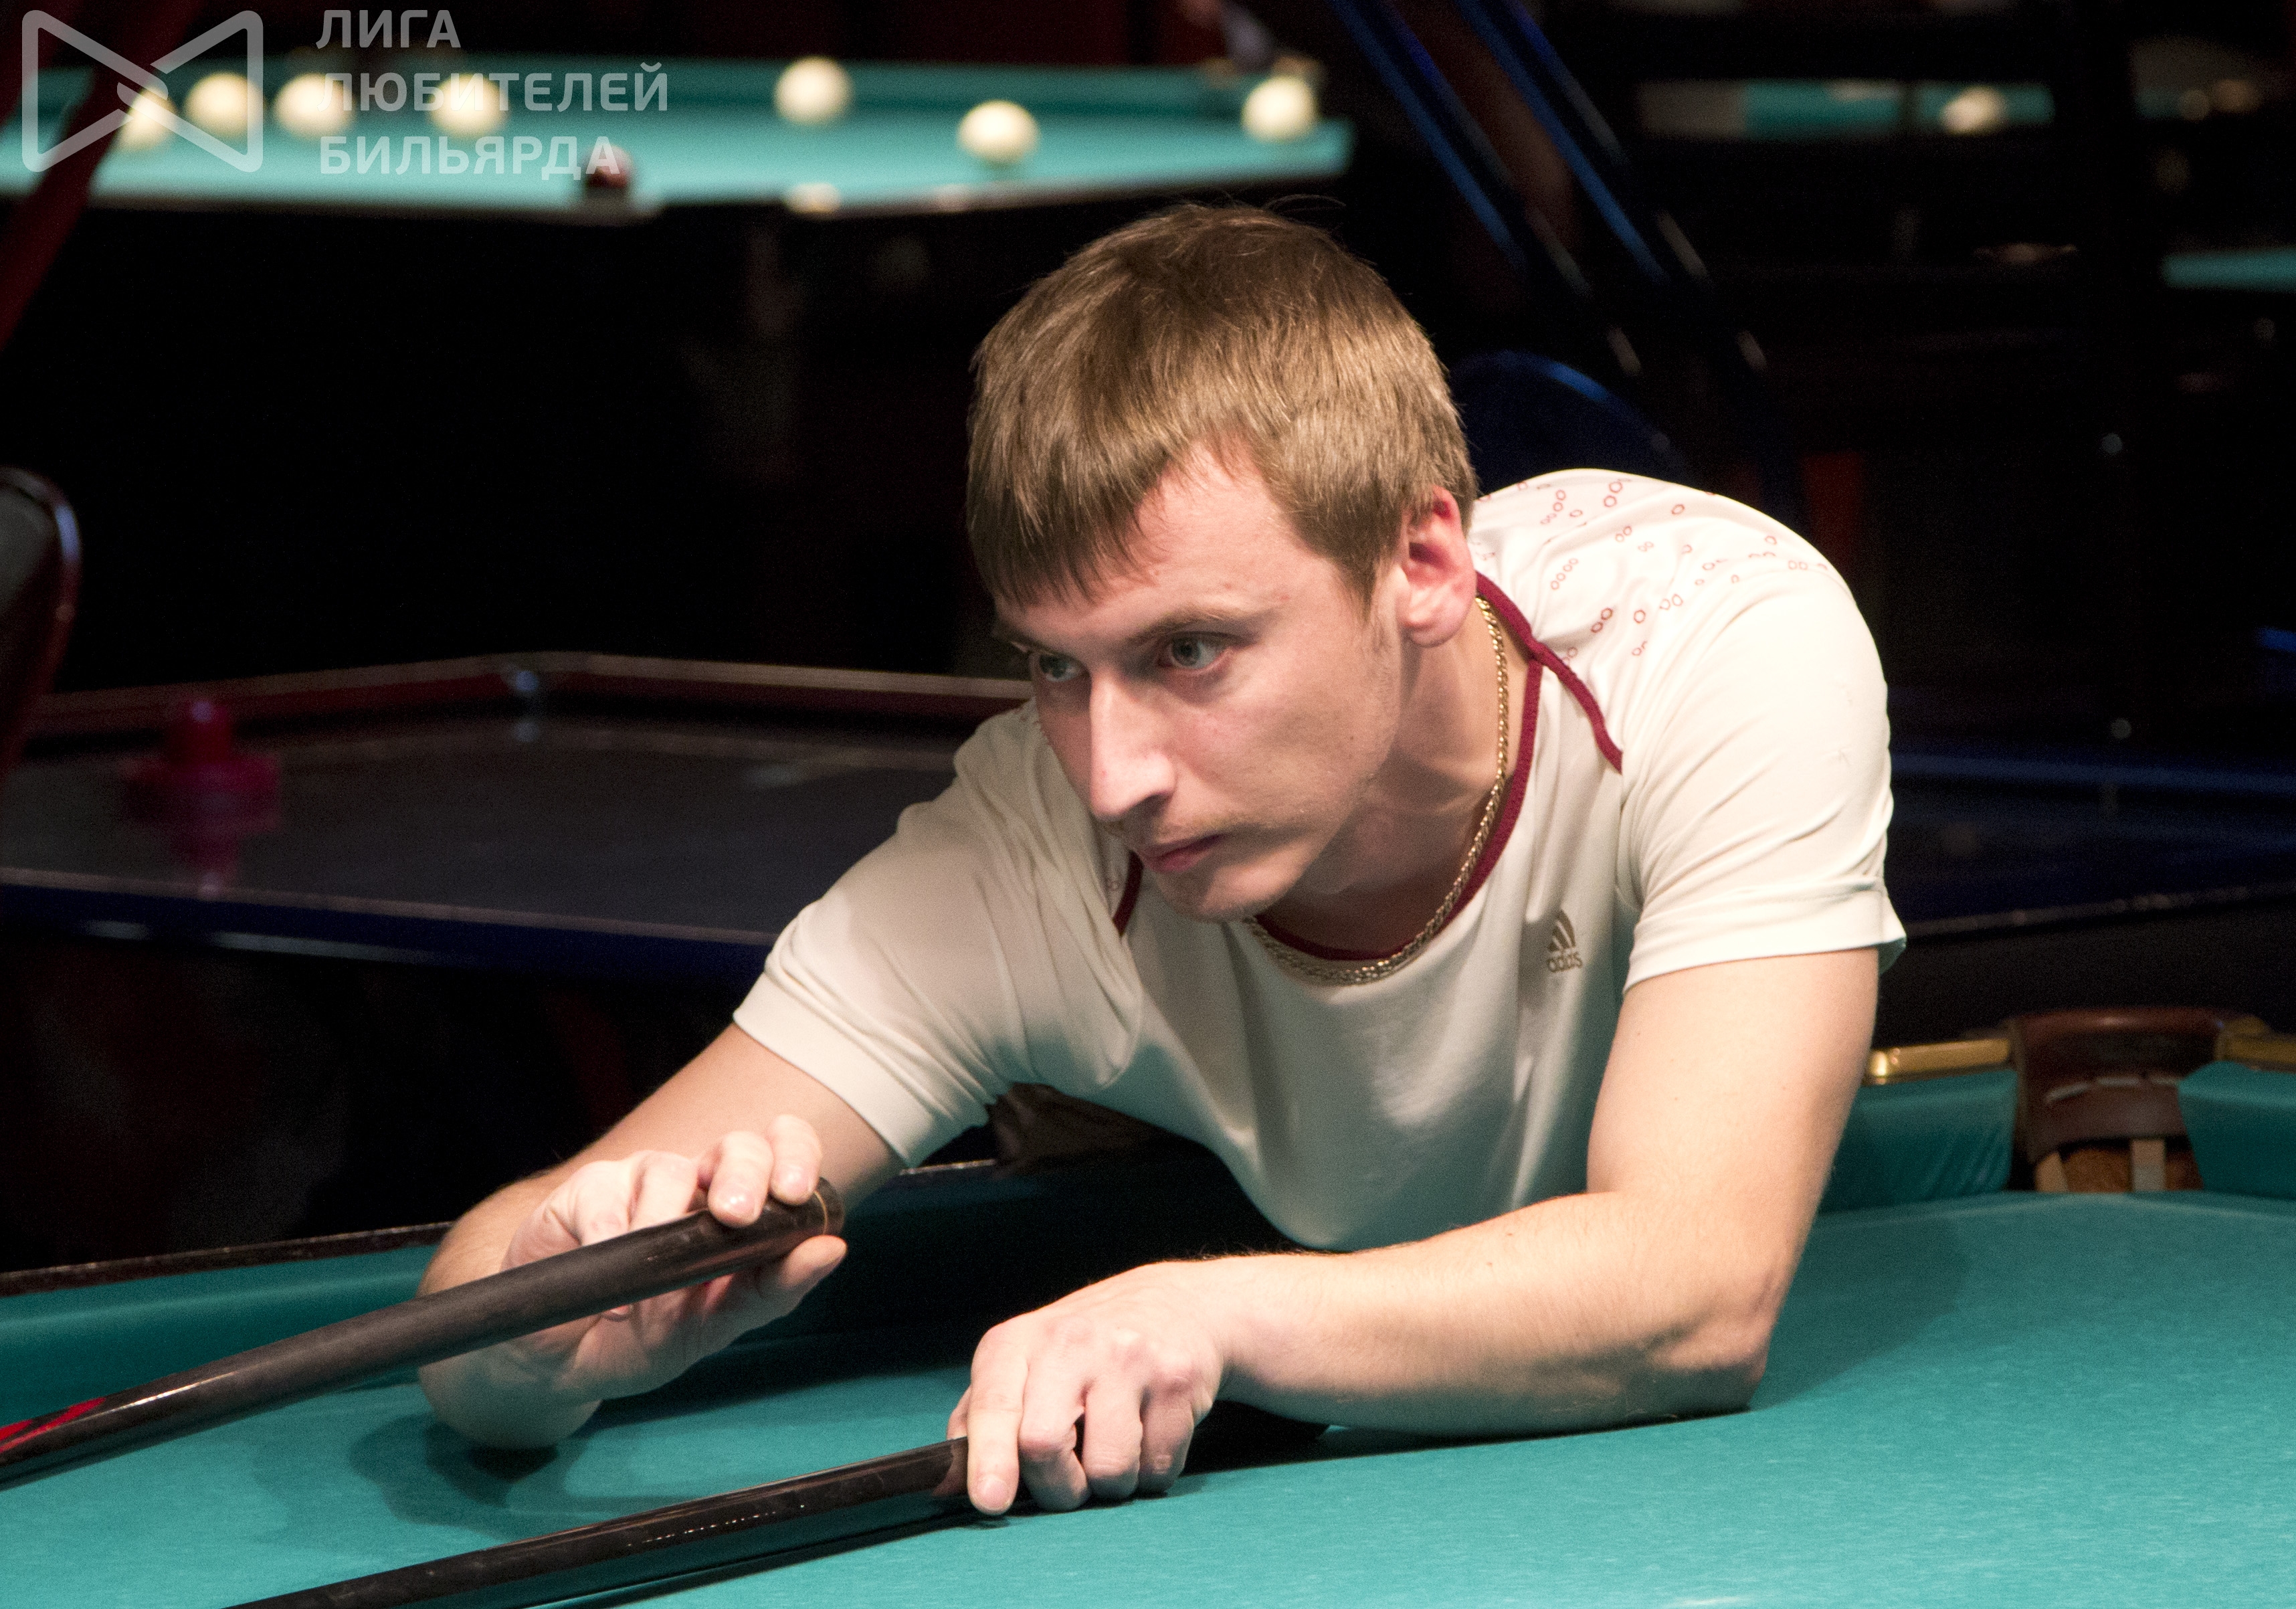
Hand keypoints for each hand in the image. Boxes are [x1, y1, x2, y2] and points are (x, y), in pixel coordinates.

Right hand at [438, 1121, 845, 1434]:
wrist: (562, 1361)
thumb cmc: (646, 1334)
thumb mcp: (714, 1324)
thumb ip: (773, 1289)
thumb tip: (833, 1249)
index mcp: (742, 1208)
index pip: (783, 1154)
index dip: (796, 1154)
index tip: (797, 1190)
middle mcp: (697, 1185)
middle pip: (737, 1147)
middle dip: (745, 1174)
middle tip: (736, 1217)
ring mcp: (640, 1181)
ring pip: (671, 1171)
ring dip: (667, 1225)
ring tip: (655, 1293)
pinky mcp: (586, 1191)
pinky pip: (606, 1196)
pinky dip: (612, 1239)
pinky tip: (613, 1288)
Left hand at [949, 1261, 1228, 1514]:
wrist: (1175, 1304)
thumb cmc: (1082, 1350)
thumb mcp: (1021, 1364)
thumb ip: (979, 1420)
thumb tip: (943, 1483)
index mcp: (1019, 1342)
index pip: (995, 1405)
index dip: (989, 1458)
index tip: (990, 1500)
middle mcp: (1071, 1342)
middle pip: (1044, 1445)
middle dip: (1056, 1488)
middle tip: (1067, 1482)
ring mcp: (1128, 1358)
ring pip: (1108, 1470)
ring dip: (1110, 1485)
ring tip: (1112, 1449)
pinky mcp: (1177, 1380)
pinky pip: (1157, 1468)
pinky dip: (1150, 1473)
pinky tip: (1148, 1434)